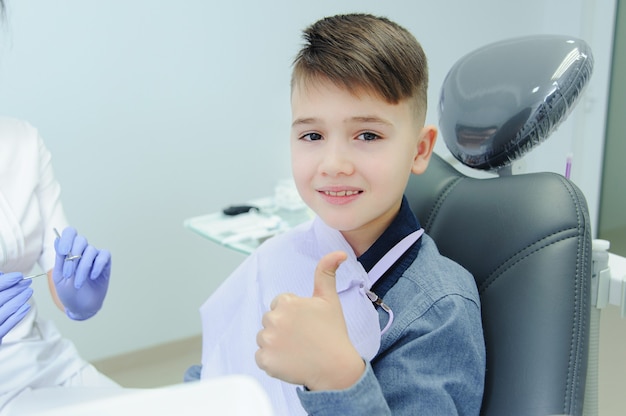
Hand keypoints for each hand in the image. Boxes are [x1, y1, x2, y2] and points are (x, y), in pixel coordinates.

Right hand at [0, 272, 32, 343]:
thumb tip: (1, 275)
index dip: (5, 281)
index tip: (18, 276)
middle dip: (15, 289)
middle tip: (27, 282)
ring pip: (4, 311)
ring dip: (18, 299)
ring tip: (29, 291)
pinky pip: (5, 326)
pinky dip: (16, 316)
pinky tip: (26, 308)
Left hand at [53, 227, 110, 320]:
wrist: (80, 307)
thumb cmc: (68, 292)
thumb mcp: (59, 276)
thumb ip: (60, 259)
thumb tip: (57, 239)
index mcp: (69, 251)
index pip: (70, 233)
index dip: (67, 238)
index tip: (63, 252)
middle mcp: (82, 251)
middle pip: (81, 240)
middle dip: (74, 256)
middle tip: (68, 273)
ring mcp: (94, 257)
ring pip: (91, 251)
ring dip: (83, 268)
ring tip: (78, 283)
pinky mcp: (105, 264)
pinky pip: (104, 256)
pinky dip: (97, 266)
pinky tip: (93, 277)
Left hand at [255, 251, 364, 390]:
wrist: (335, 368)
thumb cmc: (333, 332)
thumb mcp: (329, 299)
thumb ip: (326, 272)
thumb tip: (339, 253)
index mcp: (286, 302)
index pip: (280, 304)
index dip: (295, 314)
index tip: (308, 323)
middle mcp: (273, 319)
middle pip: (270, 320)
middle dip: (283, 327)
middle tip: (304, 337)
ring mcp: (267, 341)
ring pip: (264, 338)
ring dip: (276, 343)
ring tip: (297, 349)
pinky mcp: (264, 360)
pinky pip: (261, 357)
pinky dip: (272, 361)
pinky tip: (290, 361)